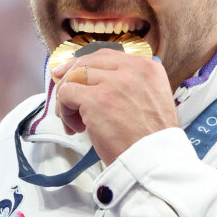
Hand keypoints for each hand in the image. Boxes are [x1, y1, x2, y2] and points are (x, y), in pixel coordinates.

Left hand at [52, 50, 178, 163]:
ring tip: (74, 121)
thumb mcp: (154, 99)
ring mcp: (112, 83)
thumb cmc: (152, 139)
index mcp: (148, 68)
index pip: (108, 56)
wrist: (154, 160)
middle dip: (70, 77)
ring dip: (67, 99)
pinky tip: (76, 128)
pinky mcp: (95, 100)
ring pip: (74, 77)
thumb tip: (100, 82)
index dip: (87, 65)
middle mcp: (131, 70)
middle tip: (62, 95)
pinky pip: (66, 93)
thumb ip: (134, 85)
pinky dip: (64, 110)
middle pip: (88, 62)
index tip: (73, 72)